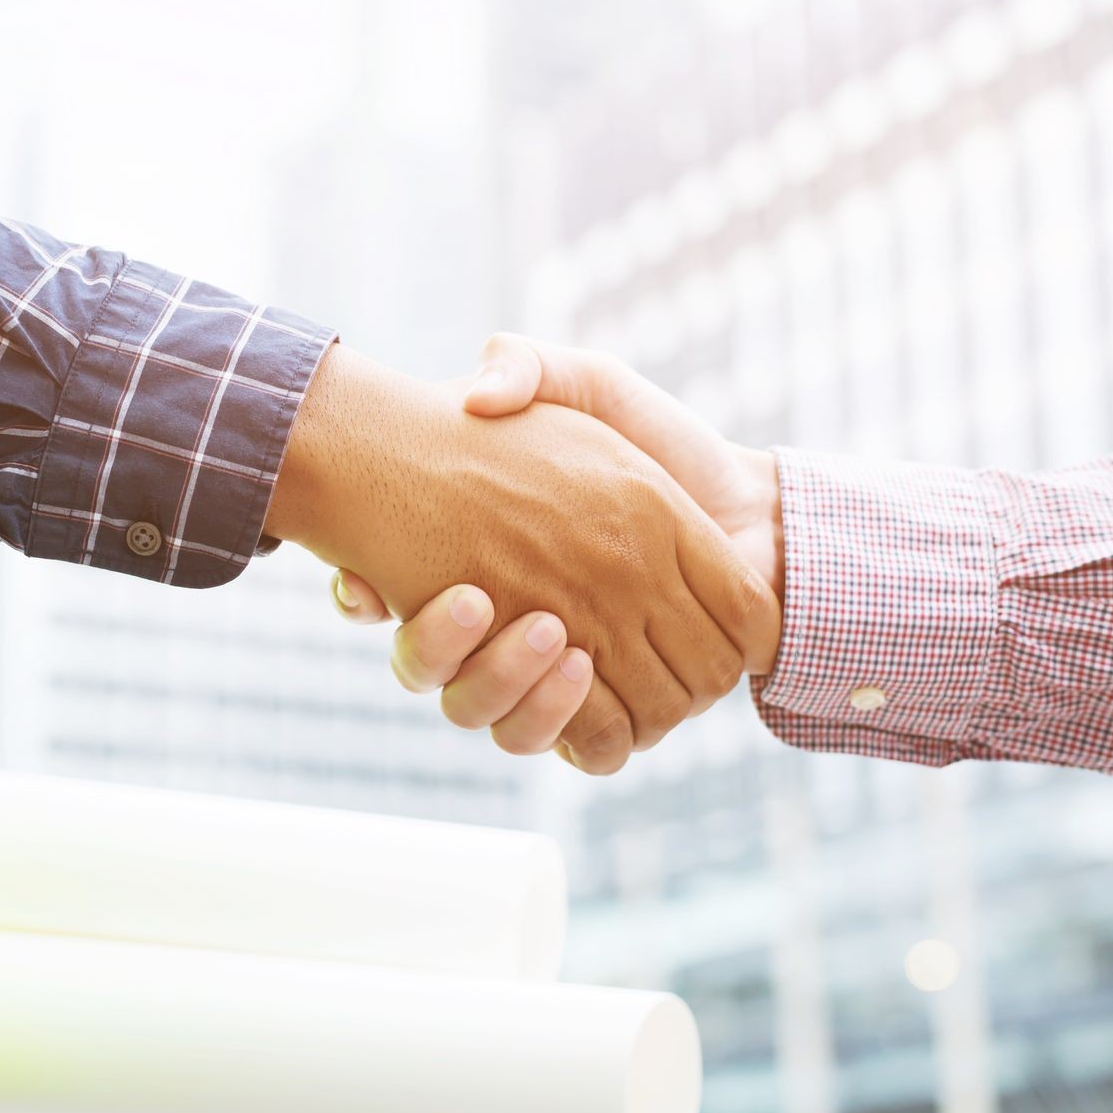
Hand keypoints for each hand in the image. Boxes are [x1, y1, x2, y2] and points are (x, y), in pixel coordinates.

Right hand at [268, 344, 777, 772]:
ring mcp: (558, 678)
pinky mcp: (614, 711)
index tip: (367, 578)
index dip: (362, 594)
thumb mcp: (586, 385)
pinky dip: (564, 721)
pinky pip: (570, 746)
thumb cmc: (660, 442)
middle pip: (429, 671)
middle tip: (471, 600)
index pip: (379, 594)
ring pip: (492, 718)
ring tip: (549, 633)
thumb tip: (470, 395)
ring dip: (506, 685)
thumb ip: (525, 366)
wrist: (750, 504)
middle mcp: (507, 628)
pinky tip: (581, 671)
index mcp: (481, 561)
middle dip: (437, 648)